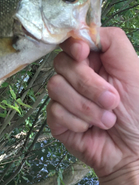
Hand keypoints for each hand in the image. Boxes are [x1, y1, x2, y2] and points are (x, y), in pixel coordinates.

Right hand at [46, 27, 138, 177]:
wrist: (135, 153)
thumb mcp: (134, 70)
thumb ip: (113, 42)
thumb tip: (86, 30)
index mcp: (94, 60)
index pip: (71, 41)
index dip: (73, 45)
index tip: (83, 53)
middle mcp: (76, 75)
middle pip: (62, 63)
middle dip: (89, 84)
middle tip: (112, 101)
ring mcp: (64, 97)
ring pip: (55, 87)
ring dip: (86, 107)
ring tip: (107, 120)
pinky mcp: (56, 119)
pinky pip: (54, 111)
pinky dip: (77, 121)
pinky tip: (90, 130)